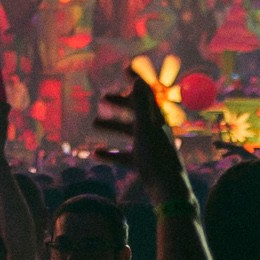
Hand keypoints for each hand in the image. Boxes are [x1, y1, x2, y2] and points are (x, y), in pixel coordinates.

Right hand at [91, 65, 189, 203]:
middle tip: (101, 100)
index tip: (124, 69)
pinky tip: (96, 154)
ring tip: (92, 125)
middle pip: (135, 113)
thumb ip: (141, 105)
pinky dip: (111, 153)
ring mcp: (149, 147)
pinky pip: (125, 155)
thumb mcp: (145, 128)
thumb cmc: (157, 157)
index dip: (136, 81)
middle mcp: (154, 131)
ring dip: (111, 127)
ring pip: (128, 133)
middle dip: (119, 105)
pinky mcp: (143, 164)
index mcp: (157, 119)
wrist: (167, 190)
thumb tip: (137, 81)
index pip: (147, 94)